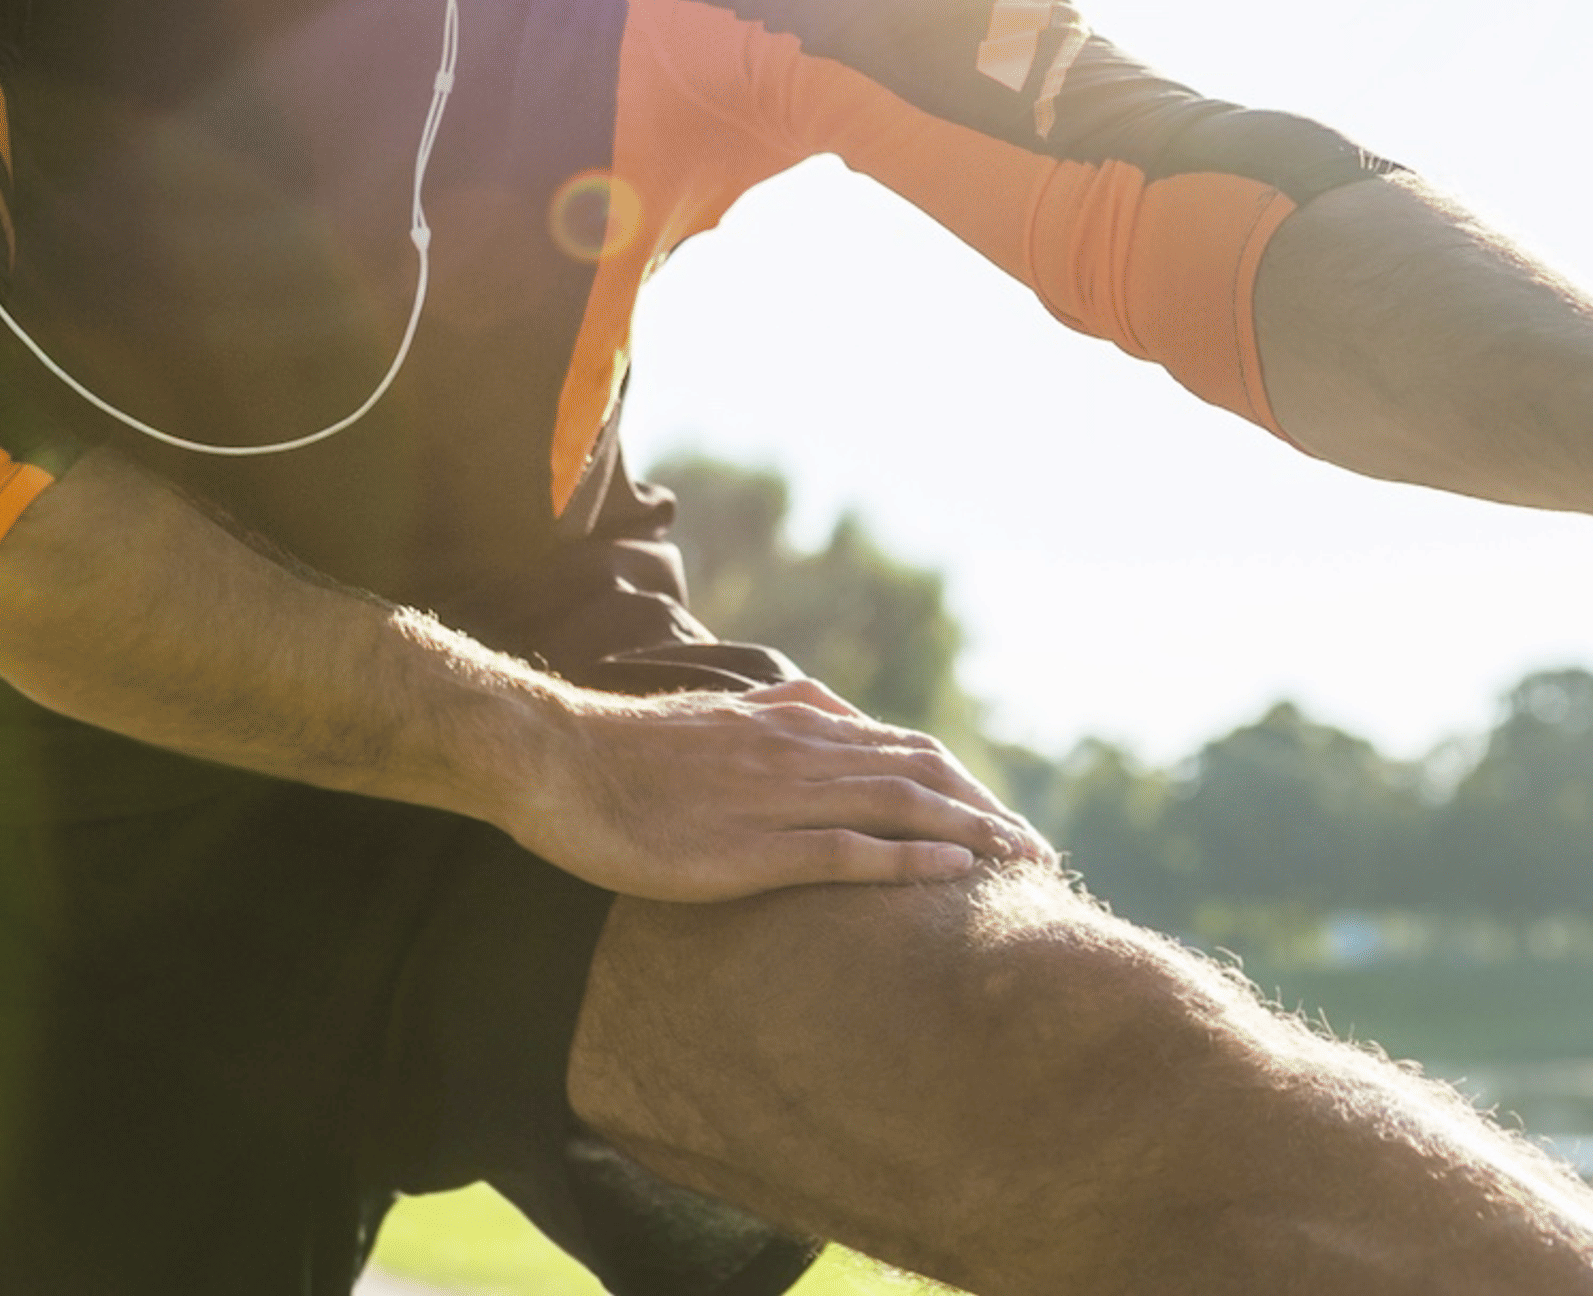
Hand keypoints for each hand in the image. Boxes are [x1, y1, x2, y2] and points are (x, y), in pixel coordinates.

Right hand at [507, 676, 1056, 903]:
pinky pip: (850, 849)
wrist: (554, 757)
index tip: (1002, 821)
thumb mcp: (715, 723)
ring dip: (975, 832)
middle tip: (1038, 854)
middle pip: (923, 773)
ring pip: (903, 805)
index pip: (903, 748)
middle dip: (989, 811)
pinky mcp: (753, 844)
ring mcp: (780, 794)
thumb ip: (773, 722)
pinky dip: (913, 860)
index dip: (962, 785)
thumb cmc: (623, 753)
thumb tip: (821, 721)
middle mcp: (801, 748)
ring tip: (1025, 862)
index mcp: (792, 722)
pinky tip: (958, 872)